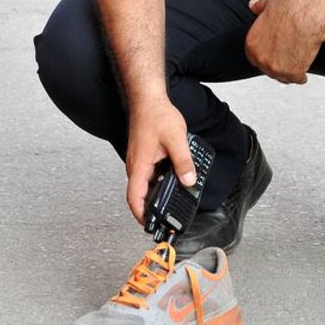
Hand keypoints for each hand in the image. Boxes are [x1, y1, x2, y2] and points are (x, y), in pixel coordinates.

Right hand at [124, 100, 195, 224]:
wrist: (148, 99)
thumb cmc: (156, 115)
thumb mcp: (176, 140)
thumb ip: (183, 162)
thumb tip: (189, 181)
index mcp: (139, 165)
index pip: (134, 198)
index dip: (141, 215)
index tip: (150, 225)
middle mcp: (135, 165)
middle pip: (139, 194)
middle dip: (150, 209)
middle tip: (164, 218)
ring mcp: (139, 160)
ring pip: (144, 184)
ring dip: (155, 194)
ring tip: (171, 201)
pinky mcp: (143, 155)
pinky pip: (149, 174)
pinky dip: (158, 181)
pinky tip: (172, 178)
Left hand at [245, 0, 321, 83]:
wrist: (307, 17)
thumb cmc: (291, 10)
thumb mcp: (270, 4)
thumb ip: (259, 7)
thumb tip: (253, 5)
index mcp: (252, 44)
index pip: (254, 58)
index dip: (266, 55)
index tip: (274, 53)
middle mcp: (261, 58)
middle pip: (268, 69)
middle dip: (277, 64)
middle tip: (287, 56)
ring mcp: (276, 68)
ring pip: (282, 77)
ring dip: (288, 72)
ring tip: (296, 62)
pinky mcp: (292, 73)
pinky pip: (297, 79)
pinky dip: (301, 76)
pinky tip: (304, 71)